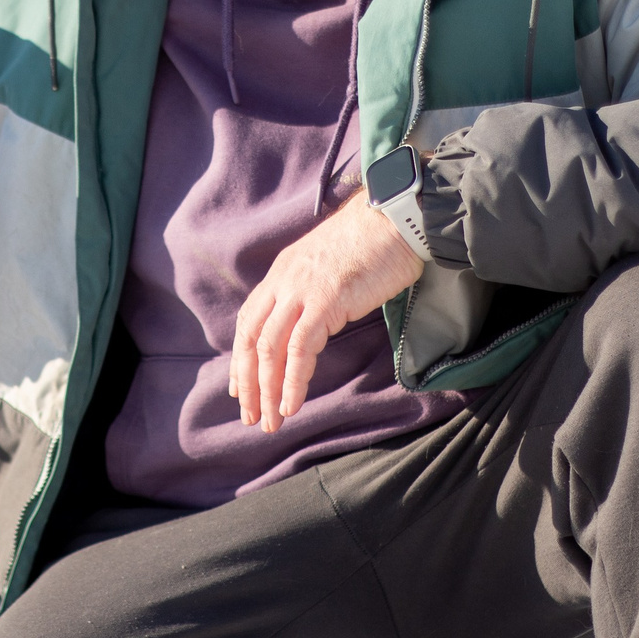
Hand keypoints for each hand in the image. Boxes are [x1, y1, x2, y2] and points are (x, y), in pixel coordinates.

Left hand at [228, 191, 426, 432]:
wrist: (397, 216)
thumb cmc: (375, 241)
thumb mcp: (330, 264)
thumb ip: (315, 289)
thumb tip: (315, 317)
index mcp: (282, 272)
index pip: (249, 320)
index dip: (242, 357)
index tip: (241, 388)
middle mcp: (283, 281)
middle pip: (251, 339)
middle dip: (248, 382)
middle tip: (250, 416)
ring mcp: (302, 291)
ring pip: (270, 349)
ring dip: (267, 390)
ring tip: (271, 421)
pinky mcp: (325, 302)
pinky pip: (299, 349)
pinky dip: (293, 381)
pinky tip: (291, 404)